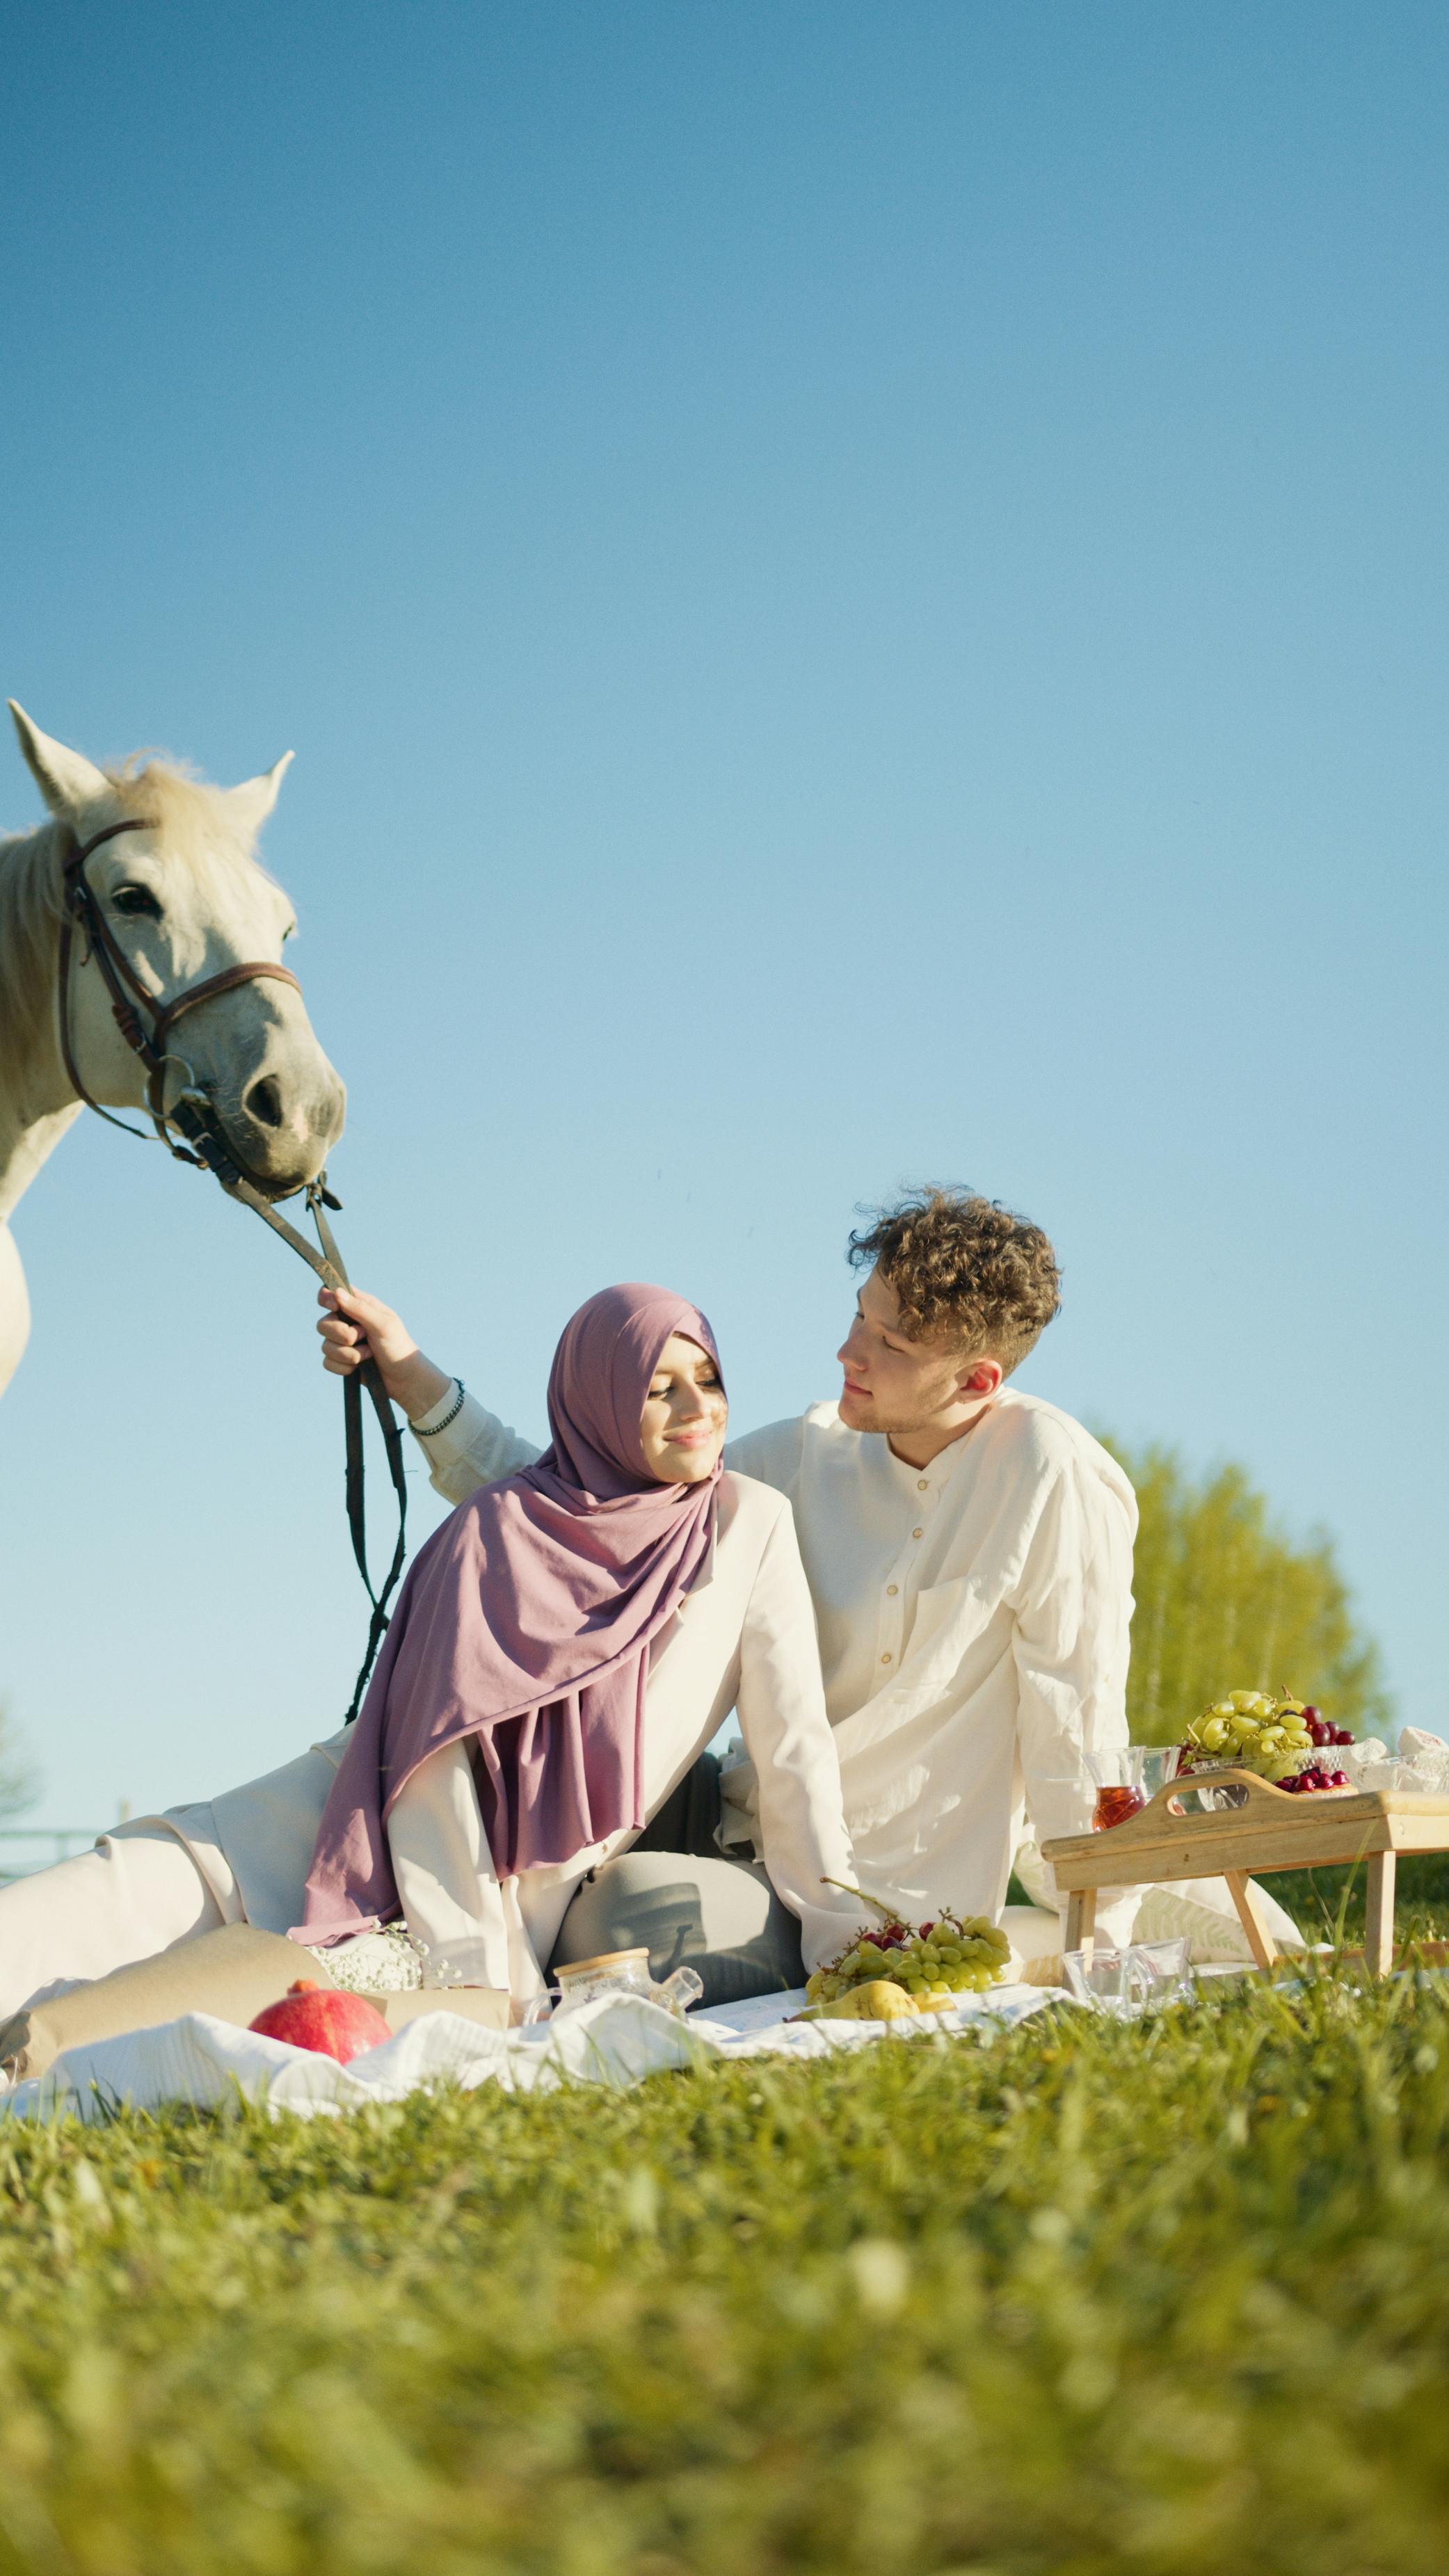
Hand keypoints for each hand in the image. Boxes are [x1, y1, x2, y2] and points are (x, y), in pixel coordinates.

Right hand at [316, 1287, 453, 1420]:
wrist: (404, 1378)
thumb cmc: (398, 1346)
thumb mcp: (383, 1324)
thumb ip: (360, 1308)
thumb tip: (337, 1292)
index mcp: (359, 1306)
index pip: (332, 1294)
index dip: (326, 1299)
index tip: (334, 1308)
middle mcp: (347, 1322)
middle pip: (323, 1323)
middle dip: (342, 1334)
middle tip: (363, 1337)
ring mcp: (343, 1343)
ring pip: (325, 1346)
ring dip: (349, 1354)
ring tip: (368, 1354)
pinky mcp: (340, 1361)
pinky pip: (328, 1363)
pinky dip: (344, 1367)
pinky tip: (359, 1367)